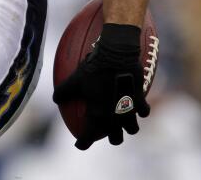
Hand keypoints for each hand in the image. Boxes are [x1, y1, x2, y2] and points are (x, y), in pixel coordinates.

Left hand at [52, 23, 149, 149]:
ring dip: (128, 128)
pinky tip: (137, 107)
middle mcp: (114, 117)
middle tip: (107, 134)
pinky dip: (141, 111)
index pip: (88, 137)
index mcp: (97, 115)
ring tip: (124, 122)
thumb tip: (56, 100)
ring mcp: (129, 110)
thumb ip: (63, 92)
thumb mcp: (74, 80)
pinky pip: (144, 112)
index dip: (83, 143)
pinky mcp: (140, 100)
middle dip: (112, 138)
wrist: (116, 55)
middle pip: (116, 139)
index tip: (80, 145)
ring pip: (132, 129)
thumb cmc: (93, 68)